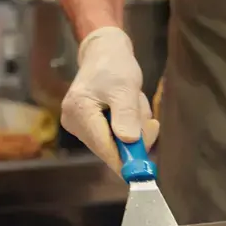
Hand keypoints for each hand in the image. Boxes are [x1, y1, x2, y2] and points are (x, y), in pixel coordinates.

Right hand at [61, 27, 159, 172]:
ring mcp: (80, 126)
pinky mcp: (89, 127)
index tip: (146, 172)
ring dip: (134, 130)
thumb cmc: (115, 66)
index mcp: (79, 111)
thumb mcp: (126, 87)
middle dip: (135, 139)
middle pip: (111, 149)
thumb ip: (126, 114)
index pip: (104, 147)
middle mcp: (74, 123)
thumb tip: (128, 142)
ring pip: (117, 144)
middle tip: (151, 122)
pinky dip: (129, 127)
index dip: (126, 161)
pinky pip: (116, 137)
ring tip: (135, 105)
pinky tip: (129, 109)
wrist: (105, 53)